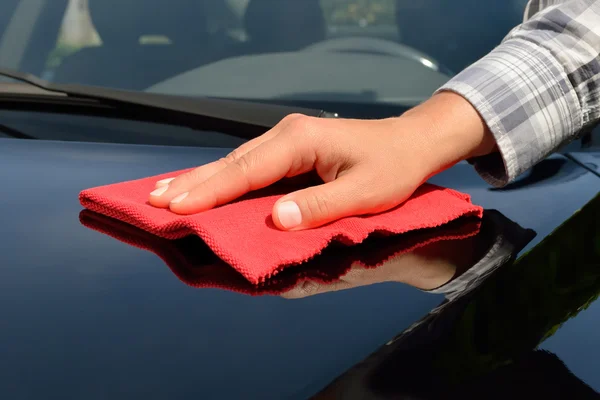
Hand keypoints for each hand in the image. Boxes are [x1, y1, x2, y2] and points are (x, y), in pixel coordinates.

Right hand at [148, 92, 496, 229]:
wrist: (410, 143)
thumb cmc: (392, 167)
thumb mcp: (365, 192)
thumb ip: (321, 206)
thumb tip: (278, 220)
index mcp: (300, 141)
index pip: (246, 171)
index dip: (210, 191)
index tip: (176, 207)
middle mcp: (286, 134)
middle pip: (232, 162)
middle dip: (193, 182)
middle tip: (153, 200)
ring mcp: (286, 139)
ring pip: (236, 162)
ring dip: (201, 179)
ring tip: (165, 194)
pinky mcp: (289, 149)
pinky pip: (248, 166)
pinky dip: (223, 178)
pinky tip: (203, 186)